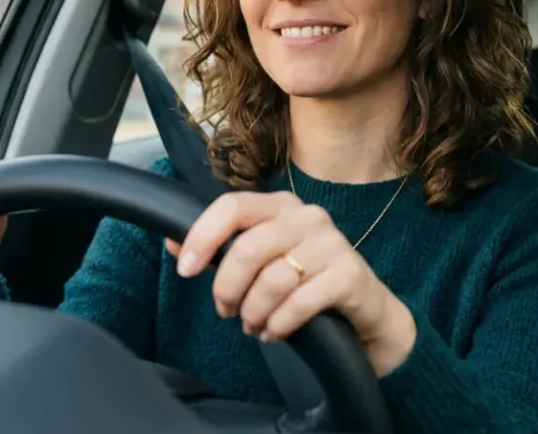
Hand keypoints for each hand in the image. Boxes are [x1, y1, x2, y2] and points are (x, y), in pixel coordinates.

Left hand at [167, 191, 416, 375]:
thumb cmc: (305, 281)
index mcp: (280, 205)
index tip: (184, 269)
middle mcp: (308, 216)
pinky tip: (275, 333)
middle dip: (226, 287)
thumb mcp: (261, 261)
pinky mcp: (350, 274)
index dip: (202, 236)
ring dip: (253, 312)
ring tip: (253, 326)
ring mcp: (333, 243)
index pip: (232, 206)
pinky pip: (300, 302)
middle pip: (248, 248)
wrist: (366, 310)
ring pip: (272, 279)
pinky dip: (279, 324)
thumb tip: (171, 242)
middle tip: (224, 312)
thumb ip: (221, 250)